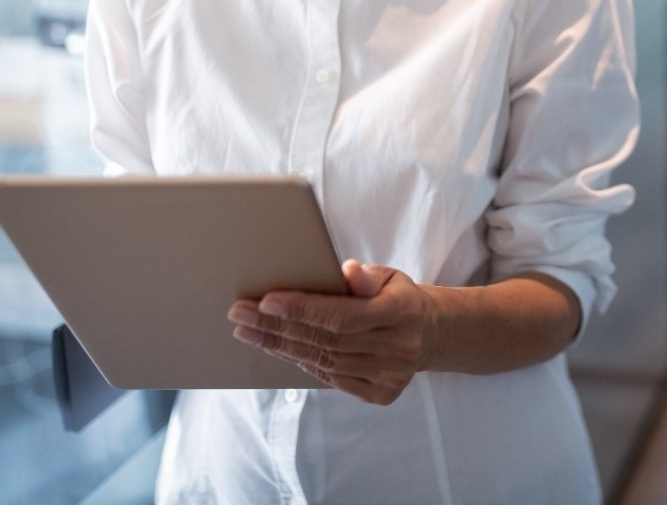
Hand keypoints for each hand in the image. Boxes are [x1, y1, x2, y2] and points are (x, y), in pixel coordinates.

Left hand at [228, 260, 434, 404]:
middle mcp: (399, 347)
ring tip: (248, 331)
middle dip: (277, 326)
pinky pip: (330, 378)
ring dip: (280, 346)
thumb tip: (347, 271)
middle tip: (240, 313)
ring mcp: (391, 375)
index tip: (265, 300)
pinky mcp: (381, 394)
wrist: (427, 333)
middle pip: (326, 340)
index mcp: (402, 311)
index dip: (302, 309)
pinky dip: (300, 362)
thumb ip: (366, 276)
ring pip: (323, 361)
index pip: (342, 315)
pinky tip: (277, 348)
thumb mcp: (389, 276)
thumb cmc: (396, 297)